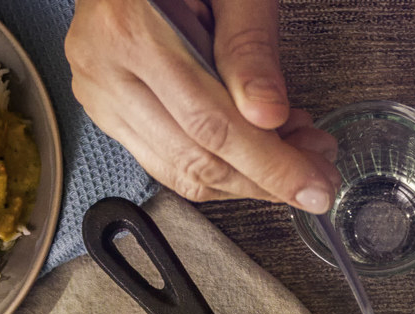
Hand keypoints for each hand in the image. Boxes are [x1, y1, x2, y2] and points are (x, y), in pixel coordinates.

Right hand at [65, 0, 339, 209]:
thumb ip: (250, 45)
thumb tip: (269, 116)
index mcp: (130, 29)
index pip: (210, 124)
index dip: (269, 164)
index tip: (314, 184)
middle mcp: (103, 68)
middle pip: (194, 157)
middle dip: (264, 177)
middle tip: (316, 173)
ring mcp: (98, 92)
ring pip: (178, 170)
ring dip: (243, 177)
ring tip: (293, 153)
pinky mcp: (105, 107)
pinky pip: (164, 159)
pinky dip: (216, 164)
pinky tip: (255, 146)